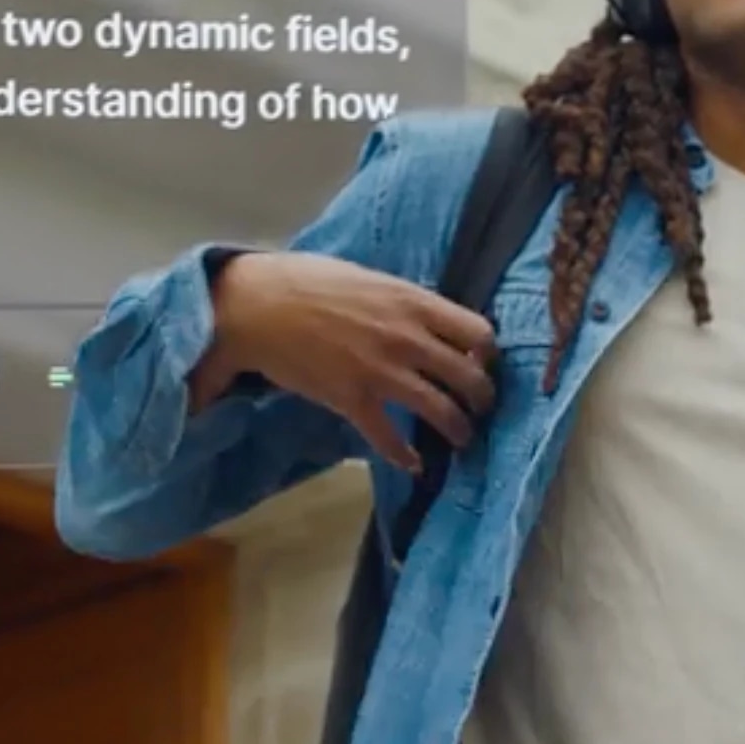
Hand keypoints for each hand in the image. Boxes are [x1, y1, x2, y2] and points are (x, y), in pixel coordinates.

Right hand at [194, 251, 497, 471]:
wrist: (258, 305)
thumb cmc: (307, 281)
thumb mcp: (369, 278)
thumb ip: (402, 301)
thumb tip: (425, 317)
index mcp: (412, 302)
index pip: (478, 332)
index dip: (487, 353)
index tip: (482, 362)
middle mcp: (407, 338)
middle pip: (468, 376)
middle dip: (482, 397)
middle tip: (480, 407)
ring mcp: (381, 372)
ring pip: (441, 411)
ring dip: (458, 429)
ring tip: (462, 438)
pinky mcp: (352, 401)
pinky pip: (389, 439)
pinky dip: (406, 457)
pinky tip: (414, 465)